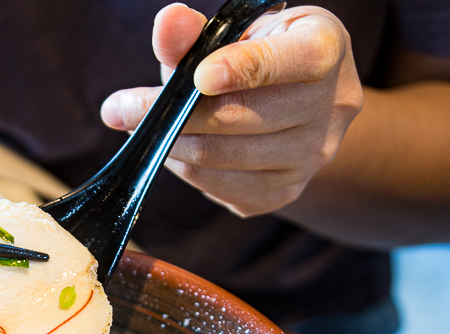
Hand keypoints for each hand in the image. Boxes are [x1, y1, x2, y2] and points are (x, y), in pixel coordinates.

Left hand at [101, 3, 362, 216]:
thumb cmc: (263, 55)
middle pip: (238, 119)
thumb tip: (167, 24)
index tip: (198, 76)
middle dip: (169, 114)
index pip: (291, 61)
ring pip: (219, 158)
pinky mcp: (283, 193)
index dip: (244, 69)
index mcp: (326, 47)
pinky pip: (217, 186)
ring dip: (168, 144)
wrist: (302, 105)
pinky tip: (174, 148)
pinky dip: (184, 167)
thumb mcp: (239, 31)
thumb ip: (198, 32)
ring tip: (142, 127)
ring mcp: (311, 157)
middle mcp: (331, 106)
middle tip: (118, 109)